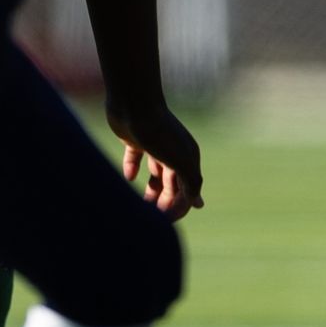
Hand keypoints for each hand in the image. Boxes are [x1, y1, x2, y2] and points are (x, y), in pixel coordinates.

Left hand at [109, 104, 203, 219]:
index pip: (188, 190)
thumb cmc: (159, 133)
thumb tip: (197, 204)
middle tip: (151, 219)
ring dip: (150, 192)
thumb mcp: (180, 161)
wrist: (135, 104)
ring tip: (139, 207)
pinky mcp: (136, 140)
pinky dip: (132, 169)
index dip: (178, 208)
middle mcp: (174, 152)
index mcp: (188, 158)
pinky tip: (128, 177)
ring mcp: (155, 146)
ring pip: (155, 175)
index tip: (163, 222)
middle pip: (172, 185)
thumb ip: (192, 183)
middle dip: (164, 203)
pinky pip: (135, 159)